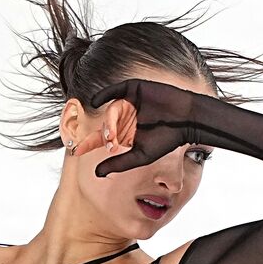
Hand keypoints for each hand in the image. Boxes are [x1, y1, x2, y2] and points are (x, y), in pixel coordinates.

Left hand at [86, 79, 203, 176]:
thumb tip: (96, 174)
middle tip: (105, 142)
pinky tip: (96, 102)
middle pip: (104, 125)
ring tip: (112, 134)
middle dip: (102, 135)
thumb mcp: (140, 155)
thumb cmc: (167, 139)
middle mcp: (125, 117)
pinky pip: (114, 90)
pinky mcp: (134, 89)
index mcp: (126, 133)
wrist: (187, 119)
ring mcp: (129, 102)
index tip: (75, 151)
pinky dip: (104, 94)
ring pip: (111, 110)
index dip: (88, 144)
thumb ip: (118, 164)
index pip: (101, 139)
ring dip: (109, 122)